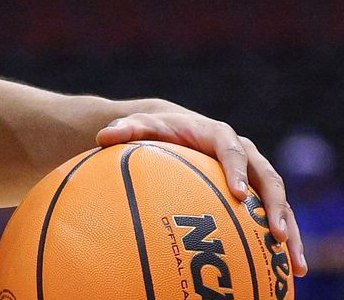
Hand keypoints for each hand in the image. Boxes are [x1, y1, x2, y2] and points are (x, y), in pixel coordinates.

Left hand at [96, 111, 306, 276]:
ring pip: (279, 200)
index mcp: (218, 135)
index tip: (240, 193)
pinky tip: (290, 271)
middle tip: (277, 233)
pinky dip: (284, 240)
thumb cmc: (154, 130)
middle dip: (276, 205)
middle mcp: (244, 153)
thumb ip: (124, 129)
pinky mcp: (257, 192)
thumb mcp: (139, 126)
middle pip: (268, 177)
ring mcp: (253, 173)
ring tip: (294, 262)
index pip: (232, 150)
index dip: (238, 170)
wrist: (173, 129)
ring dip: (290, 230)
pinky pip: (274, 216)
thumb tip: (103, 135)